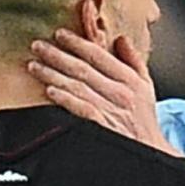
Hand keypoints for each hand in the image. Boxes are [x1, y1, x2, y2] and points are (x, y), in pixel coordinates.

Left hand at [27, 29, 179, 155]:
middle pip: (83, 69)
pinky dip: (65, 99)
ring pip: (77, 87)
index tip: (59, 34)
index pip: (99, 56)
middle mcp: (120, 93)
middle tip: (37, 46)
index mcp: (130, 80)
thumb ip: (133, 61)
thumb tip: (121, 38)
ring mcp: (110, 110)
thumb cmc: (144, 118)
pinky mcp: (102, 127)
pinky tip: (50, 91)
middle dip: (58, 56)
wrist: (149, 152)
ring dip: (53, 75)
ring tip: (34, 65)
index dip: (77, 43)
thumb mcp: (146, 86)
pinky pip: (80, 109)